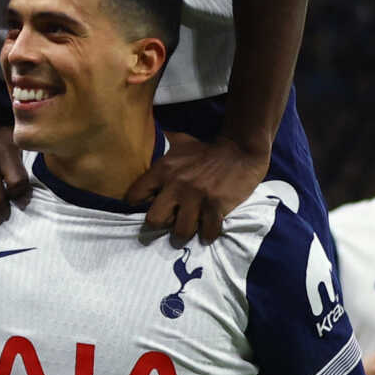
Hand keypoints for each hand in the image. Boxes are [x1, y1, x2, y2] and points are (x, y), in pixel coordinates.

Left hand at [130, 131, 270, 245]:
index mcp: (163, 169)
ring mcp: (196, 197)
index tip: (148, 205)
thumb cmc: (206, 150)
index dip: (139, 204)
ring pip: (180, 232)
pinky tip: (208, 230)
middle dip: (162, 224)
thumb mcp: (179, 142)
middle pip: (154, 220)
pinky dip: (208, 235)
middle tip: (170, 221)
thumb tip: (143, 139)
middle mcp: (176, 184)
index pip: (135, 195)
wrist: (239, 150)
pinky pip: (207, 233)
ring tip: (190, 229)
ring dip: (185, 233)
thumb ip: (161, 147)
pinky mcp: (216, 206)